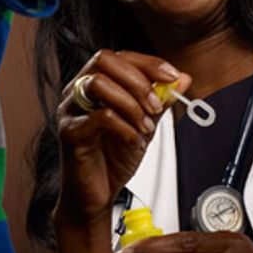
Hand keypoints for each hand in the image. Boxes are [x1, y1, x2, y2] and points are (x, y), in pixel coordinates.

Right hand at [55, 50, 190, 227]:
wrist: (97, 195)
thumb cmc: (112, 160)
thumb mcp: (144, 125)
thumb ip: (160, 101)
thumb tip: (182, 78)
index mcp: (95, 84)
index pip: (120, 57)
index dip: (149, 63)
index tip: (172, 77)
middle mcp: (78, 92)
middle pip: (104, 61)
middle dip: (138, 81)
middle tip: (156, 106)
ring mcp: (70, 110)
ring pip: (97, 84)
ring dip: (131, 103)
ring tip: (145, 126)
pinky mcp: (70, 133)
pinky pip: (98, 117)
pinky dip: (123, 126)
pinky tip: (133, 139)